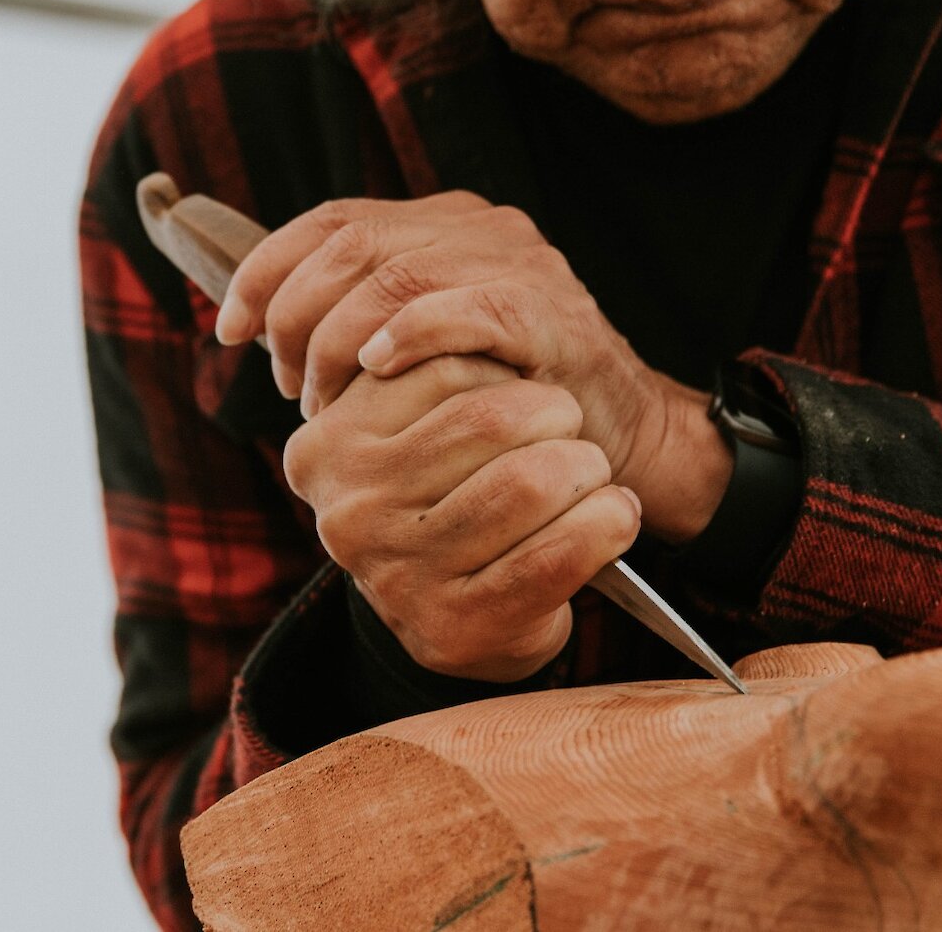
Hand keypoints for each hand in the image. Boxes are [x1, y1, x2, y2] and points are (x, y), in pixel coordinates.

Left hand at [215, 193, 730, 542]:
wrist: (621, 435)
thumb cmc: (507, 399)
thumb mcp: (423, 349)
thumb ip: (360, 320)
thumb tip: (260, 329)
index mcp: (441, 223)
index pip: (331, 219)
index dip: (266, 270)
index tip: (227, 328)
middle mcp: (475, 226)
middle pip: (349, 241)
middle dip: (295, 313)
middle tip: (291, 385)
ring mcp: (515, 261)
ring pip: (392, 273)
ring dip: (339, 340)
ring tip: (327, 399)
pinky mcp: (545, 310)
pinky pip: (464, 307)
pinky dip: (408, 334)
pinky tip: (376, 369)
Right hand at [282, 352, 642, 680]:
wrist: (464, 616)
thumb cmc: (453, 497)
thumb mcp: (417, 426)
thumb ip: (427, 366)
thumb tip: (453, 313)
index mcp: (327, 445)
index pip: (440, 365)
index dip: (507, 371)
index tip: (523, 392)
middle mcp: (350, 511)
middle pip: (491, 418)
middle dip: (557, 415)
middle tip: (570, 429)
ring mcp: (399, 575)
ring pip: (531, 481)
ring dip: (587, 469)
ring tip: (591, 473)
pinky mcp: (457, 627)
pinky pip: (560, 553)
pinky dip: (608, 523)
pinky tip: (614, 516)